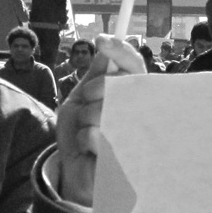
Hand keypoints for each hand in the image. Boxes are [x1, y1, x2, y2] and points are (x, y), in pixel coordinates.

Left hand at [52, 34, 145, 206]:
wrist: (73, 172)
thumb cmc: (79, 135)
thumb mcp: (80, 100)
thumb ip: (94, 77)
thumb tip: (105, 51)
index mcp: (128, 94)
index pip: (133, 66)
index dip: (121, 50)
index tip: (102, 40)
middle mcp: (137, 111)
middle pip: (123, 83)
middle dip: (96, 86)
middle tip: (85, 98)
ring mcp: (134, 133)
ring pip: (108, 109)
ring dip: (86, 118)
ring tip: (84, 131)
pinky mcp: (126, 156)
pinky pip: (99, 135)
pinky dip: (84, 139)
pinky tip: (87, 149)